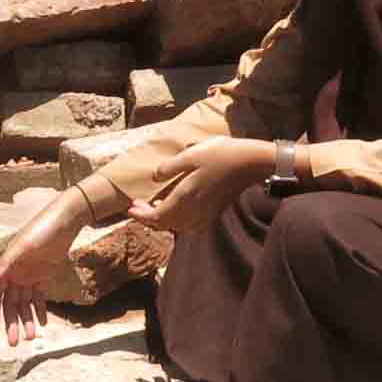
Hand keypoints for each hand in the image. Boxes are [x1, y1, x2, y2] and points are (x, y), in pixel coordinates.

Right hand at [0, 191, 86, 347]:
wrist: (63, 221)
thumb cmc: (41, 230)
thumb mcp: (24, 247)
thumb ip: (7, 264)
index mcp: (6, 266)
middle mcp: (14, 273)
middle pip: (10, 304)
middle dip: (11, 323)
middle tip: (14, 343)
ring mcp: (28, 275)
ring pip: (25, 304)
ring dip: (27, 320)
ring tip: (31, 338)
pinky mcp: (42, 276)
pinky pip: (39, 297)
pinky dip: (40, 310)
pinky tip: (43, 324)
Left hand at [128, 137, 278, 233]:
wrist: (251, 163)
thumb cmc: (220, 155)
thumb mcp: (190, 155)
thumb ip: (169, 168)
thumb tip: (154, 177)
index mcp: (184, 199)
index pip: (156, 216)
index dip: (141, 214)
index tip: (130, 207)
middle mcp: (193, 212)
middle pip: (164, 224)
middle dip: (148, 217)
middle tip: (137, 206)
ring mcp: (204, 215)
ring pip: (176, 226)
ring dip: (162, 219)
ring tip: (152, 206)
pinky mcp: (213, 213)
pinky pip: (188, 224)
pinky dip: (176, 219)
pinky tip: (175, 206)